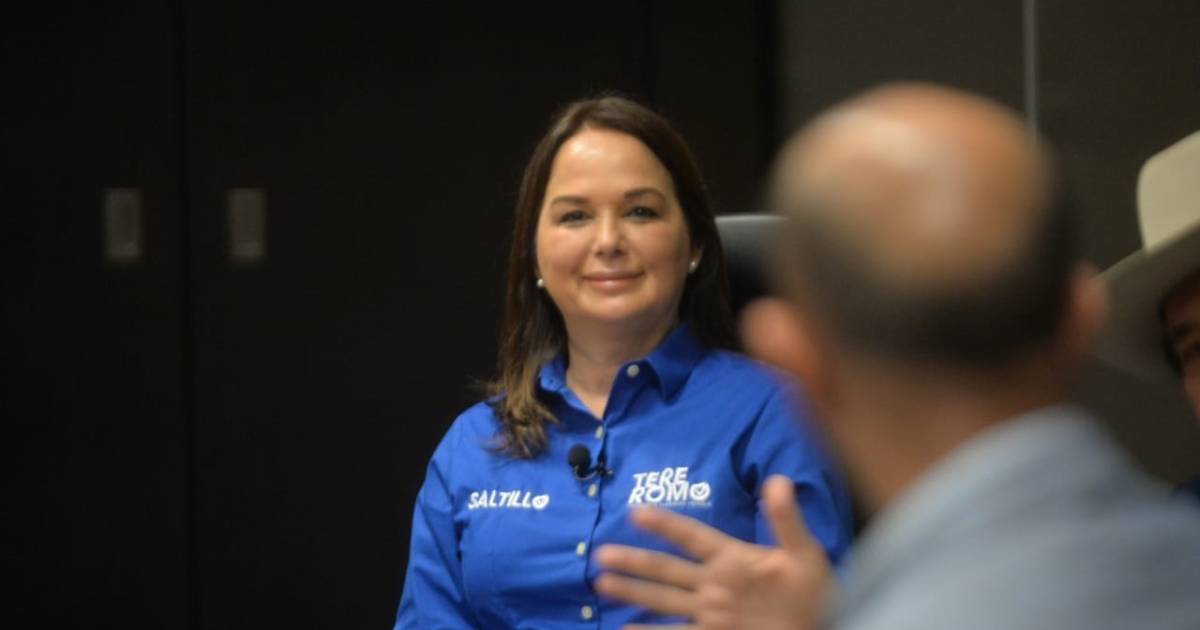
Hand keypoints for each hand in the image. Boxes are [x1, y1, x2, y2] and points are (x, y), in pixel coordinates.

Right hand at [593, 474, 833, 629]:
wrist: (820, 624)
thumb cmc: (813, 588)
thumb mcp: (803, 552)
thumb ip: (786, 520)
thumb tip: (777, 480)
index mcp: (732, 557)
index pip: (692, 536)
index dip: (666, 524)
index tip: (636, 511)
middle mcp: (714, 583)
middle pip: (667, 570)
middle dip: (635, 562)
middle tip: (602, 554)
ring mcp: (711, 612)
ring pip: (664, 600)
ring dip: (634, 592)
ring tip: (602, 584)